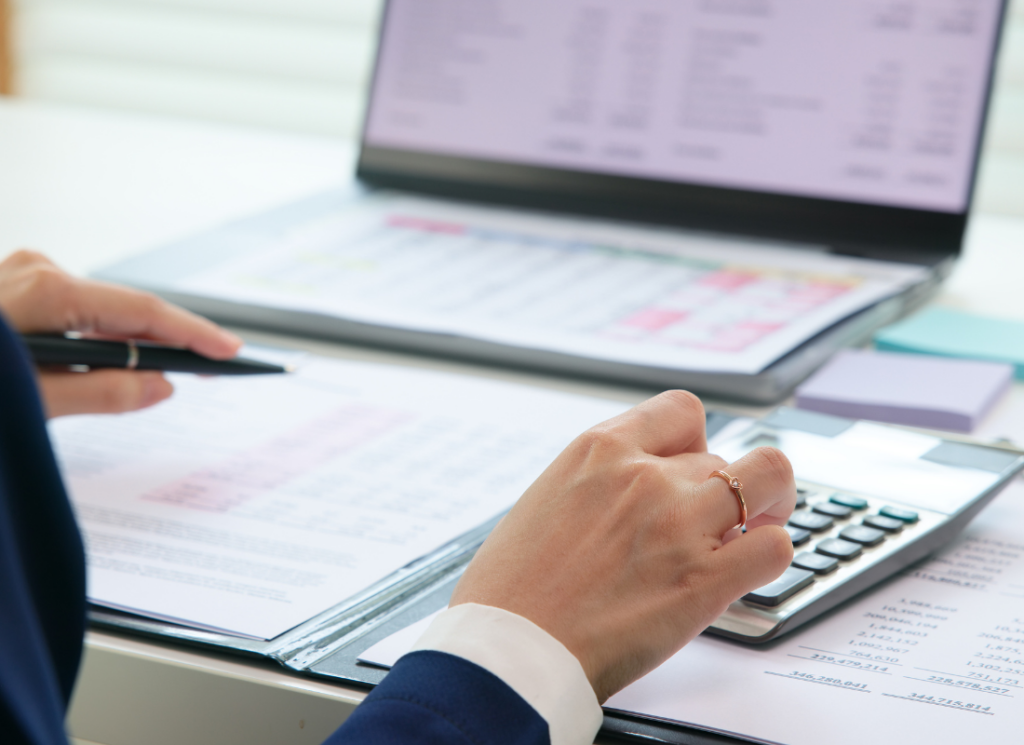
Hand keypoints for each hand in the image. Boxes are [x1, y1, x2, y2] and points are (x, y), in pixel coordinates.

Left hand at [0, 250, 241, 417]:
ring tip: (164, 372)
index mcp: (48, 292)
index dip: (192, 333)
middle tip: (212, 368)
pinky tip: (108, 362)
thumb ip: (101, 394)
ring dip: (129, 343)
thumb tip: (162, 386)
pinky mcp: (16, 285)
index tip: (230, 351)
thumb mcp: (32, 401)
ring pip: (100, 312)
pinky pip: (76, 311)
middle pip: (125, 309)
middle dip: (168, 341)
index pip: (142, 311)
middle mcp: (40, 271)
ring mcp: (25, 274)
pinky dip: (98, 338)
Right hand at [450, 390, 795, 702]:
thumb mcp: (547, 501)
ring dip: (765, 506)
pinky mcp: (704, 580)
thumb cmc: (513, 588)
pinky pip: (776, 545)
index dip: (696, 441)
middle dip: (723, 489)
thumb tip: (634, 493)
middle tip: (715, 519)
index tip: (692, 468)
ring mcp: (678, 523)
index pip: (682, 411)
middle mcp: (644, 476)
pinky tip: (744, 570)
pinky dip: (769, 554)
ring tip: (750, 532)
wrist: (508, 649)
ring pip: (770, 478)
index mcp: (599, 450)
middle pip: (724, 455)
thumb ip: (600, 484)